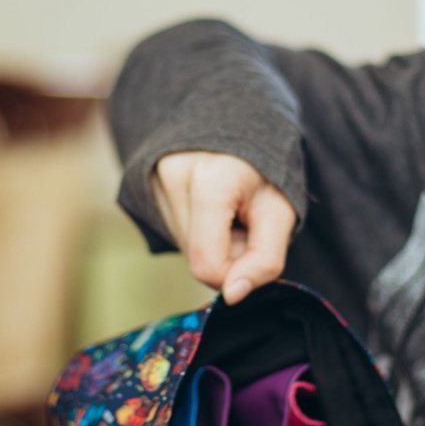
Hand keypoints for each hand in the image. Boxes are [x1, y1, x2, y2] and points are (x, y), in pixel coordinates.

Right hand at [154, 151, 295, 305]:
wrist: (238, 130)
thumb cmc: (265, 173)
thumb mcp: (281, 213)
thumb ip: (265, 259)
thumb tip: (234, 295)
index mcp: (210, 180)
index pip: (207, 264)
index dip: (235, 273)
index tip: (252, 245)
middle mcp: (173, 177)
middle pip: (195, 258)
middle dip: (227, 252)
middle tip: (243, 221)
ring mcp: (152, 182)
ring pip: (184, 249)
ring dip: (212, 243)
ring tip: (227, 211)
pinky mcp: (143, 189)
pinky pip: (173, 233)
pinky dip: (197, 232)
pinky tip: (209, 209)